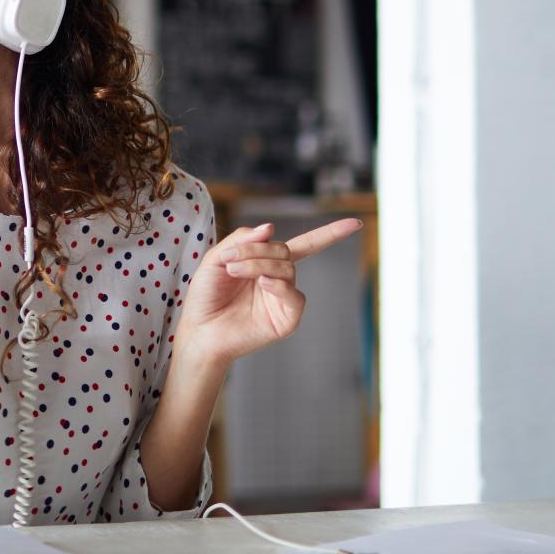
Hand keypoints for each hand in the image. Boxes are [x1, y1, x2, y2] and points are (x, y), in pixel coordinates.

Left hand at [172, 218, 363, 371]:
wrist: (200, 331)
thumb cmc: (206, 297)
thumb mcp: (216, 259)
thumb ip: (242, 240)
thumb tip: (271, 227)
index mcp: (267, 264)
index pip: (304, 245)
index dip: (330, 233)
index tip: (354, 222)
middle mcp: (279, 280)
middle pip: (285, 251)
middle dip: (257, 250)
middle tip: (230, 260)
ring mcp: (283, 299)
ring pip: (287, 268)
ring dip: (259, 264)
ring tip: (234, 272)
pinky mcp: (286, 319)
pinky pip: (295, 296)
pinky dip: (280, 285)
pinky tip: (263, 284)